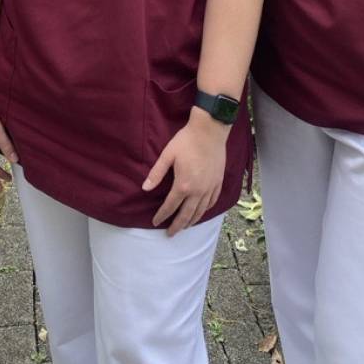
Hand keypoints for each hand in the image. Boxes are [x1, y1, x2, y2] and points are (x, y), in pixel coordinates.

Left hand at [143, 108, 227, 235]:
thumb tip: (145, 189)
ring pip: (200, 211)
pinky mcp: (218, 183)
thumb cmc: (187, 140)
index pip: (170, 206)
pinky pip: (212, 202)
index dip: (162, 216)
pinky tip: (202, 212)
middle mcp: (197, 191)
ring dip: (192, 221)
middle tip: (170, 234)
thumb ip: (156, 173)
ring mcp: (209, 188)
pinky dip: (205, 210)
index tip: (155, 223)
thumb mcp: (168, 155)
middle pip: (186, 215)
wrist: (210, 130)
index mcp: (183, 185)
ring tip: (185, 227)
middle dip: (177, 226)